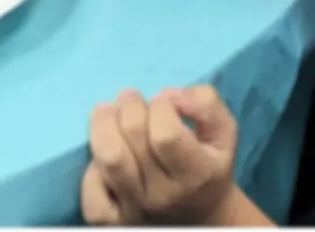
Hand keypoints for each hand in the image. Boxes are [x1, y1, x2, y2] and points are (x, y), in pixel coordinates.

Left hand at [82, 86, 243, 225]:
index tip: (163, 102)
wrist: (202, 217)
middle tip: (130, 97)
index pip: (166, 135)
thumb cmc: (210, 165)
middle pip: (133, 140)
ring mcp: (135, 210)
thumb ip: (204, 103)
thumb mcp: (224, 132)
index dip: (160, 107)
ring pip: (109, 159)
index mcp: (197, 174)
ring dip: (102, 124)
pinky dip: (92, 165)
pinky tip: (103, 154)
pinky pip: (91, 188)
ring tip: (107, 111)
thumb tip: (167, 95)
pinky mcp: (112, 221)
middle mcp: (164, 196)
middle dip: (129, 107)